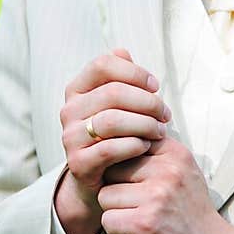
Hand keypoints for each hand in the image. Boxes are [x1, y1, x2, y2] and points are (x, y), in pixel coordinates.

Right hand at [54, 48, 171, 233]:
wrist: (100, 180)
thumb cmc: (114, 135)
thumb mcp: (116, 105)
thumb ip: (120, 77)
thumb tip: (123, 52)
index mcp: (77, 89)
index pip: (103, 64)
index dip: (134, 72)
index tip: (155, 86)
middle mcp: (68, 110)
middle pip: (112, 93)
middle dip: (146, 101)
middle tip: (165, 113)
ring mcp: (70, 137)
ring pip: (112, 120)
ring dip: (144, 124)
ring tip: (160, 130)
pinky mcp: (77, 163)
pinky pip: (110, 149)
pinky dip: (134, 145)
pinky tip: (146, 146)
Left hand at [97, 136, 233, 233]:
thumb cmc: (193, 214)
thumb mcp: (184, 171)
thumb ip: (158, 153)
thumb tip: (122, 138)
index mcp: (175, 153)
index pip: (128, 142)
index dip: (124, 164)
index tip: (133, 179)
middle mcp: (167, 171)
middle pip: (112, 168)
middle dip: (117, 188)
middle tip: (135, 204)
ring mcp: (156, 197)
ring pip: (105, 195)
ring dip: (115, 211)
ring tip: (135, 217)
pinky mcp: (144, 223)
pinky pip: (107, 219)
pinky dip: (116, 230)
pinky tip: (134, 232)